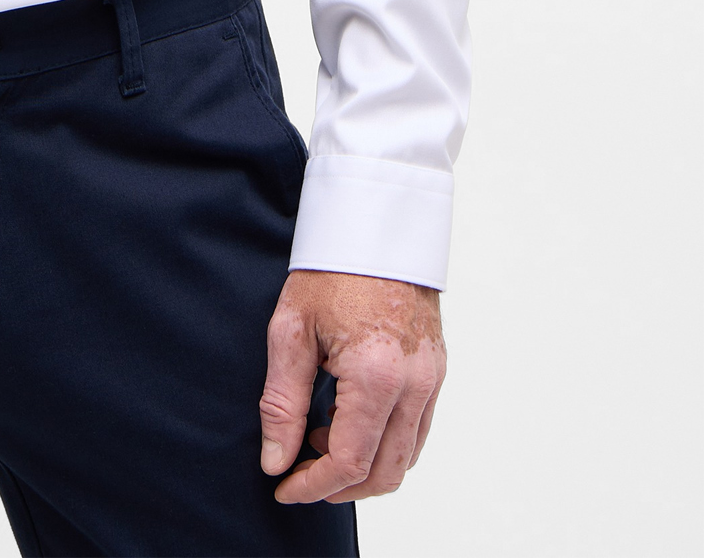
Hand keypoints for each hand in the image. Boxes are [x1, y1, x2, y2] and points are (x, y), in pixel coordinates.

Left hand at [259, 270, 445, 505]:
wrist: (374, 223)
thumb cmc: (330, 268)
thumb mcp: (291, 331)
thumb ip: (282, 403)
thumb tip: (275, 461)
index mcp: (377, 376)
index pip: (349, 462)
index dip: (313, 486)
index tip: (283, 487)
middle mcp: (415, 385)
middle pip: (384, 473)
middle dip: (339, 486)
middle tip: (299, 473)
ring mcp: (432, 379)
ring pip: (405, 457)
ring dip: (364, 467)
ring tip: (318, 440)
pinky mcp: (437, 370)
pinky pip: (417, 429)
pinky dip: (385, 442)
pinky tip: (347, 420)